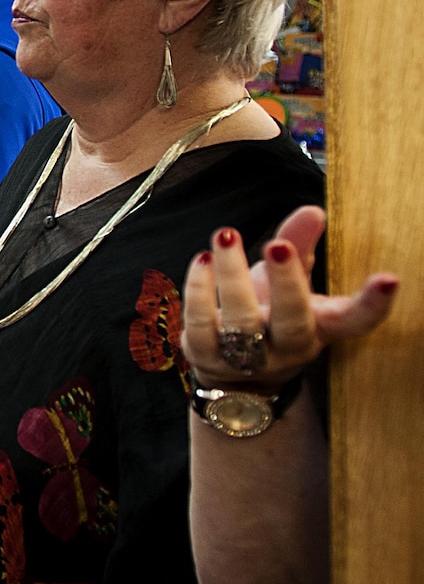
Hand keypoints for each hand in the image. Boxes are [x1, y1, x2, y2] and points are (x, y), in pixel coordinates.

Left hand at [183, 206, 398, 391]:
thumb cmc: (270, 313)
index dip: (373, 304)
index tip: (388, 279)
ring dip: (231, 275)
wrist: (235, 372)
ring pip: (240, 320)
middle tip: (278, 243)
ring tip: (226, 237)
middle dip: (286, 282)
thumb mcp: (290, 280)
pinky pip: (198, 325)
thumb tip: (312, 211)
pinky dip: (197, 292)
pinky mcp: (205, 356)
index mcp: (319, 327)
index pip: (354, 321)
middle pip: (292, 319)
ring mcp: (245, 357)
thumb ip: (298, 245)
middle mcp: (287, 347)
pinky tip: (201, 262)